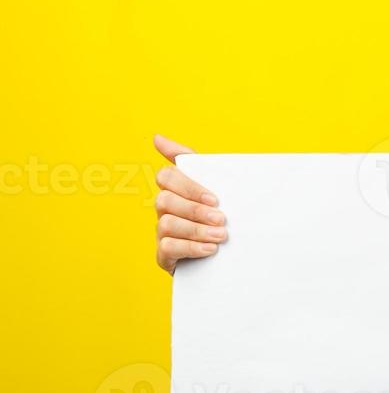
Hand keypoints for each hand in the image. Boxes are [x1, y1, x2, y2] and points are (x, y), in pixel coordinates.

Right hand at [153, 134, 226, 274]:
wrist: (227, 254)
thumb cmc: (217, 215)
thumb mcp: (215, 186)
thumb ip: (192, 161)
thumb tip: (156, 137)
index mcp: (175, 189)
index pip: (167, 176)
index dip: (189, 186)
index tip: (214, 198)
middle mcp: (164, 209)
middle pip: (165, 200)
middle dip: (195, 210)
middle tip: (222, 219)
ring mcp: (162, 232)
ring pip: (167, 224)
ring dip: (197, 230)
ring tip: (221, 236)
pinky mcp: (164, 255)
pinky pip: (167, 247)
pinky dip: (190, 247)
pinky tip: (210, 249)